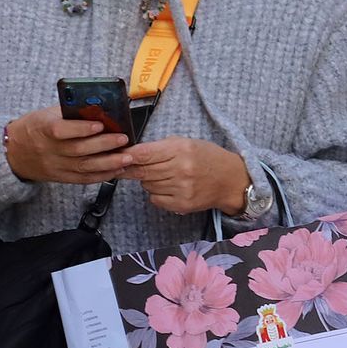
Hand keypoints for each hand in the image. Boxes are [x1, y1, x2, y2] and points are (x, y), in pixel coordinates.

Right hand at [4, 106, 129, 184]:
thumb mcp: (46, 114)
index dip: (81, 128)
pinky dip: (101, 176)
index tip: (100, 124)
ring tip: (126, 157)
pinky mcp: (60, 177)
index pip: (61, 130)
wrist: (13, 152)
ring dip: (108, 163)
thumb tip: (98, 108)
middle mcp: (49, 150)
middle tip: (123, 140)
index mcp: (42, 129)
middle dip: (104, 145)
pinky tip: (116, 170)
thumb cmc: (34, 127)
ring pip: (84, 167)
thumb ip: (70, 112)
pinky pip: (83, 180)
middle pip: (78, 150)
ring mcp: (55, 166)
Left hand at [120, 138, 248, 214]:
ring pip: (147, 185)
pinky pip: (155, 199)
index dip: (127, 155)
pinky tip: (168, 186)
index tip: (116, 155)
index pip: (145, 154)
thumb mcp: (186, 143)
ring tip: (162, 174)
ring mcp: (181, 189)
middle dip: (130, 169)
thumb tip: (132, 153)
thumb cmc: (207, 158)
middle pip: (142, 171)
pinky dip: (156, 193)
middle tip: (122, 166)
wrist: (230, 180)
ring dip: (148, 180)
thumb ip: (160, 147)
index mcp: (181, 150)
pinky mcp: (181, 204)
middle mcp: (180, 170)